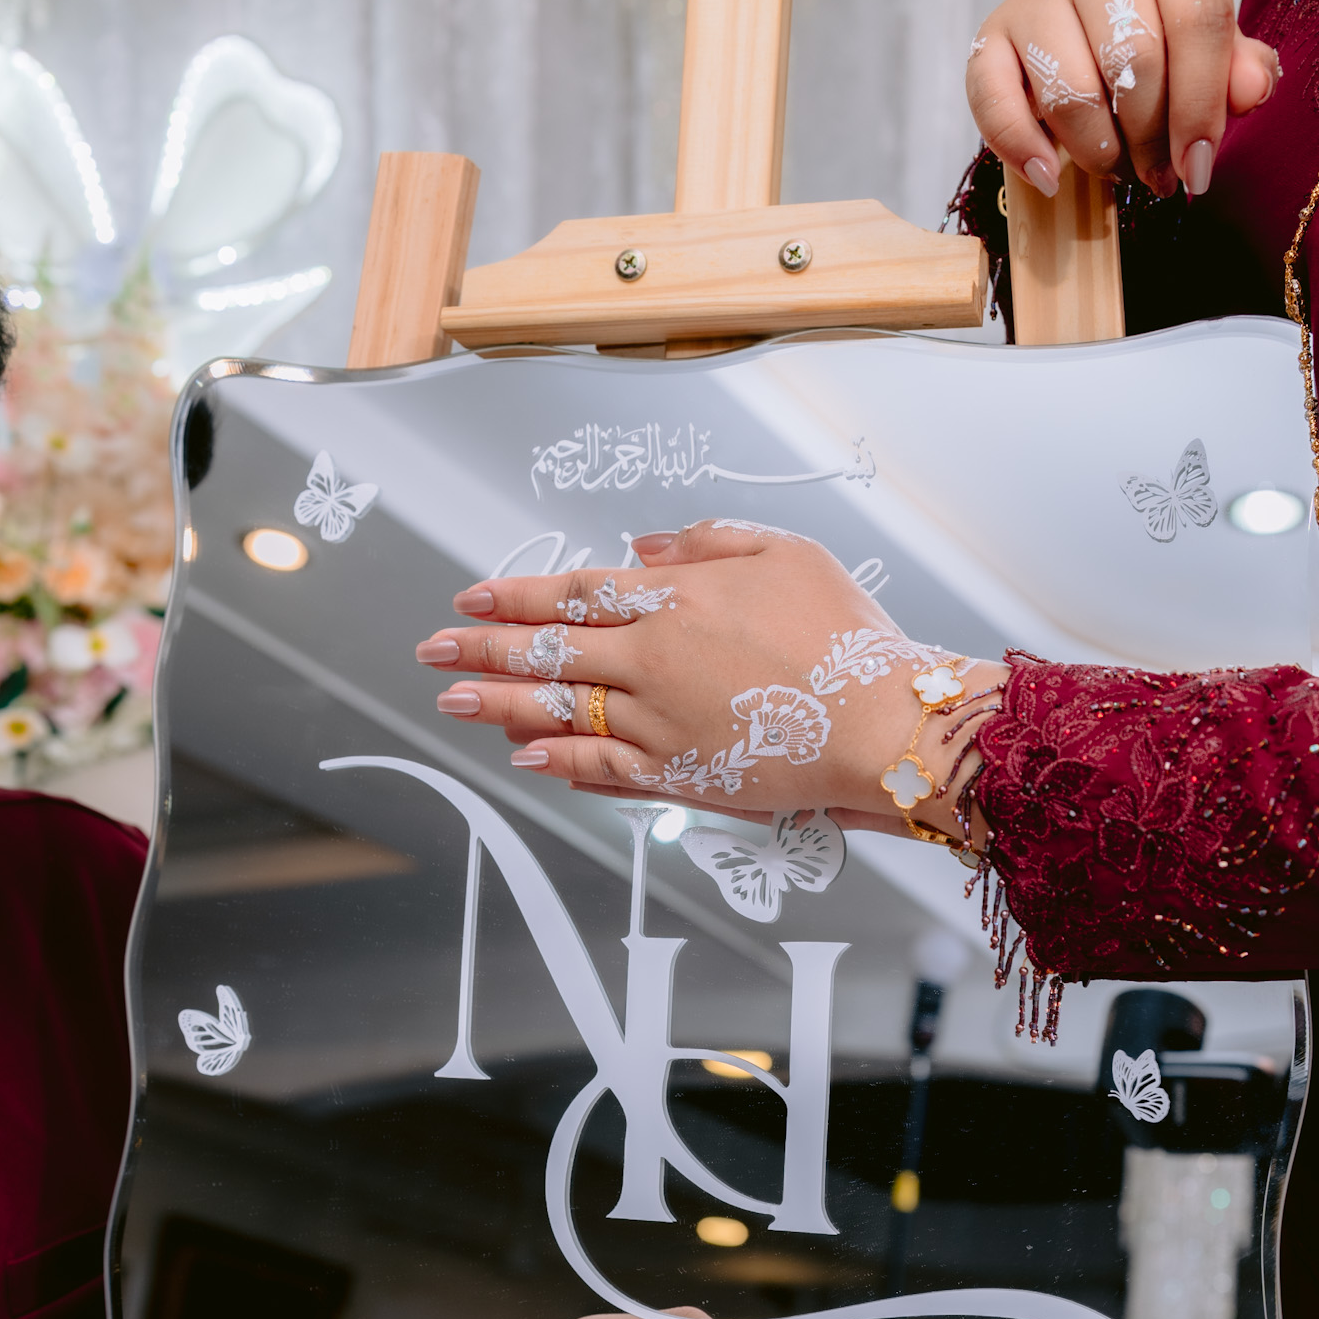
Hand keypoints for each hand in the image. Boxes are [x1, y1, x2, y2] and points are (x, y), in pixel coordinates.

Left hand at [416, 523, 1006, 841]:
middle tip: (432, 648)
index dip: (517, 594)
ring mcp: (661, 722)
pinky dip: (559, 761)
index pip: (574, 593)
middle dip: (483, 647)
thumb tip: (638, 549)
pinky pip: (603, 768)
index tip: (471, 595)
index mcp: (676, 599)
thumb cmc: (848, 634)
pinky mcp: (680, 775)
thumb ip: (704, 543)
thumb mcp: (786, 552)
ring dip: (501, 704)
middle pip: (550, 649)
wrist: (885, 722)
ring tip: (454, 702)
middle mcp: (654, 659)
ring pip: (561, 709)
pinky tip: (524, 755)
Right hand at [966, 0, 1279, 200]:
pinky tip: (1049, 176)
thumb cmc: (1154, 32)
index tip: (1198, 167)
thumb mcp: (1204, 44)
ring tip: (1114, 169)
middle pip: (1133, 59)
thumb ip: (1235, 67)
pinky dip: (1021, 149)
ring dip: (1098, 151)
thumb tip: (1251, 92)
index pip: (1196, 19)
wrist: (1087, 12)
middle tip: (1157, 175)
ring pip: (1070, 91)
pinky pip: (993, 100)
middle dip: (1150, 137)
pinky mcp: (990, 35)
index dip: (1202, 105)